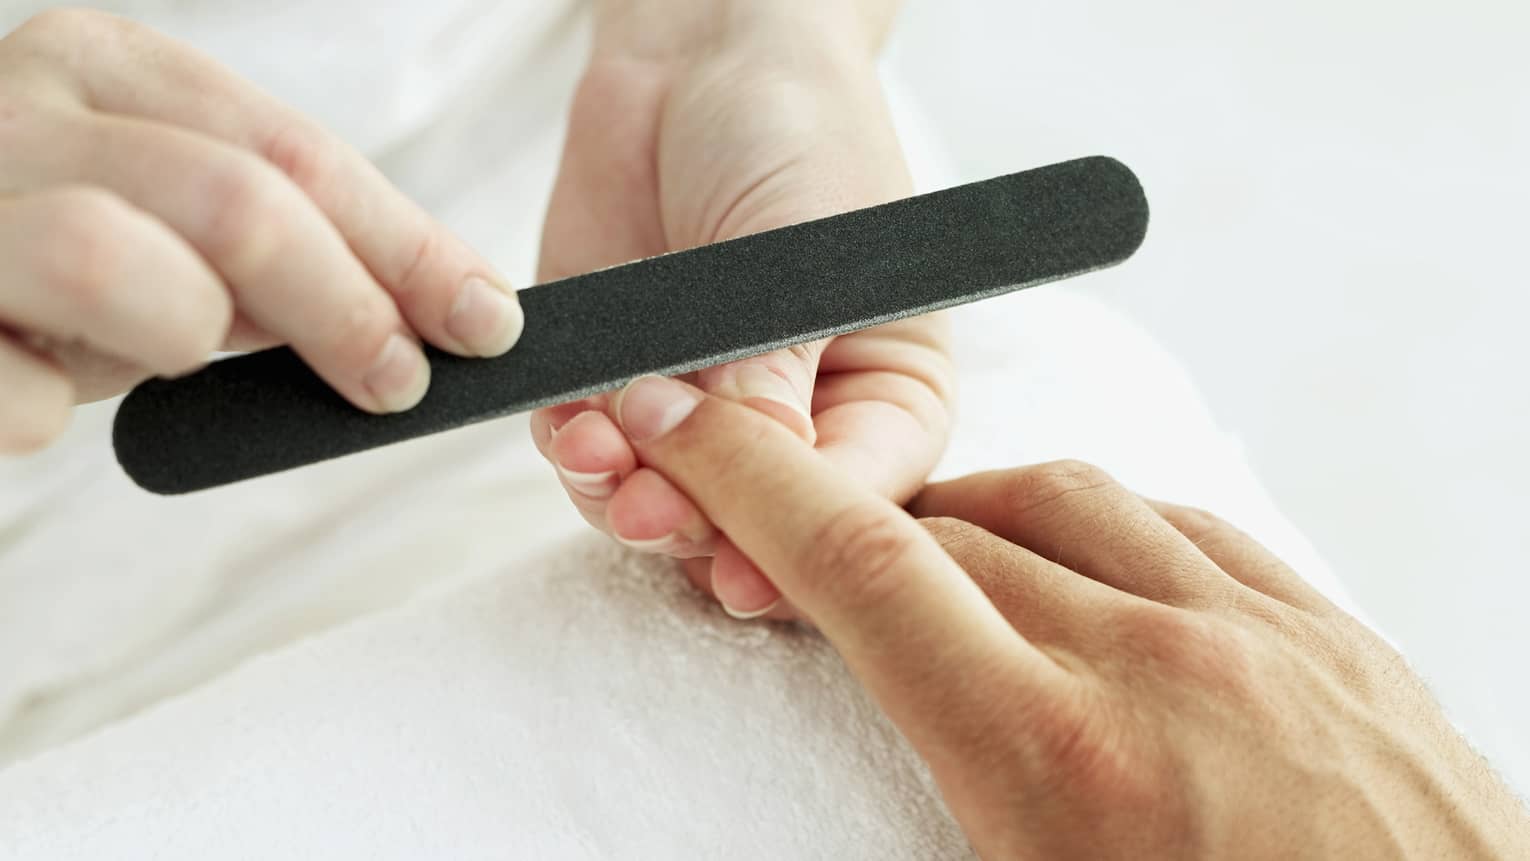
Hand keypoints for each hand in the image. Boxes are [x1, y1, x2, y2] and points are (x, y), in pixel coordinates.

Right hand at [0, 9, 521, 452]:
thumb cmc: (38, 263)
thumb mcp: (163, 224)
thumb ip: (277, 246)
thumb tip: (444, 309)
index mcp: (106, 66)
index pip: (295, 152)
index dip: (408, 244)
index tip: (489, 321)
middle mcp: (18, 104)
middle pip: (234, 197)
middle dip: (343, 302)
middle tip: (395, 384)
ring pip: (113, 259)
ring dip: (180, 333)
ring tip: (169, 357)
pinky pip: (10, 386)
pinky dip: (43, 407)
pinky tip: (35, 391)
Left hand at [530, 2, 951, 619]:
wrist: (700, 55)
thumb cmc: (800, 136)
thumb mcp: (809, 255)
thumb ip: (776, 374)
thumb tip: (753, 483)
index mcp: (887, 401)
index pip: (858, 502)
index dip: (803, 546)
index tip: (747, 571)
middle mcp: (798, 425)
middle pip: (756, 527)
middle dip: (699, 528)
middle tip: (653, 511)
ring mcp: (704, 411)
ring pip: (668, 507)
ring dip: (626, 499)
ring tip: (601, 457)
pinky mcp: (620, 384)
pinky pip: (594, 456)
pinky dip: (578, 456)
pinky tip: (572, 427)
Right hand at [598, 374, 1529, 858]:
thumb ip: (918, 823)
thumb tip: (842, 785)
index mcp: (1060, 762)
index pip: (859, 569)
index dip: (747, 476)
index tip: (679, 417)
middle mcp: (1160, 667)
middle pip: (951, 529)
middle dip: (854, 525)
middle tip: (808, 561)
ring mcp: (1263, 636)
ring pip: (1066, 502)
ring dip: (976, 519)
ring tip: (939, 567)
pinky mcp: (1337, 637)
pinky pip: (1186, 527)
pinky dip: (1101, 531)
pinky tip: (1084, 571)